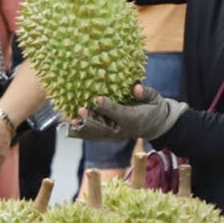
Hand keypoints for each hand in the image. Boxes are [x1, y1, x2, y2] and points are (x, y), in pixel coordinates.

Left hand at [71, 85, 186, 141]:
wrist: (155, 125)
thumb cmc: (153, 107)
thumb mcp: (155, 98)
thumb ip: (145, 93)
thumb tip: (136, 87)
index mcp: (133, 118)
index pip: (118, 113)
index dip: (108, 106)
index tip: (97, 98)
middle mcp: (121, 129)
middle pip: (103, 126)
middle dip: (91, 119)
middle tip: (80, 110)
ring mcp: (114, 134)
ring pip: (96, 133)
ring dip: (82, 128)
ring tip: (69, 122)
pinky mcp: (108, 136)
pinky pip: (93, 136)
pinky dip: (81, 133)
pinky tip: (68, 128)